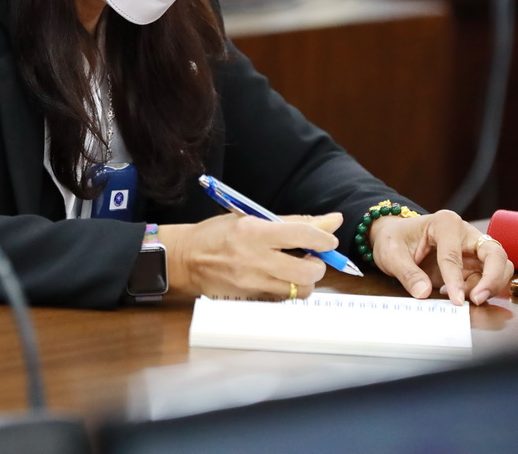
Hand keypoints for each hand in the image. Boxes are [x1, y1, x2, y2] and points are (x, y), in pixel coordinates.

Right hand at [159, 213, 342, 299]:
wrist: (186, 259)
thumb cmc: (217, 234)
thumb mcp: (251, 218)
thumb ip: (293, 222)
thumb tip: (332, 221)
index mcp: (255, 232)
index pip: (302, 235)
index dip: (324, 239)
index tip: (329, 241)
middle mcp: (255, 259)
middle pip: (307, 271)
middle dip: (318, 265)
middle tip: (311, 257)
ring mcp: (252, 283)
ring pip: (299, 290)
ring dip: (305, 280)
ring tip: (294, 269)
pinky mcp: (249, 300)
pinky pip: (281, 299)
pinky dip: (287, 290)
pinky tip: (277, 279)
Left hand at [368, 209, 513, 305]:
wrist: (394, 237)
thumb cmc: (393, 239)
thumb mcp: (391, 254)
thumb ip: (407, 273)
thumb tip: (423, 293)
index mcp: (445, 223)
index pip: (454, 254)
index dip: (455, 279)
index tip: (455, 300)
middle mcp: (465, 233)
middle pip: (495, 254)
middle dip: (492, 279)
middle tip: (477, 300)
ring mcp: (473, 248)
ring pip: (500, 266)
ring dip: (490, 286)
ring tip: (467, 300)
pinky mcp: (474, 263)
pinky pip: (489, 277)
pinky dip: (483, 289)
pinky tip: (460, 295)